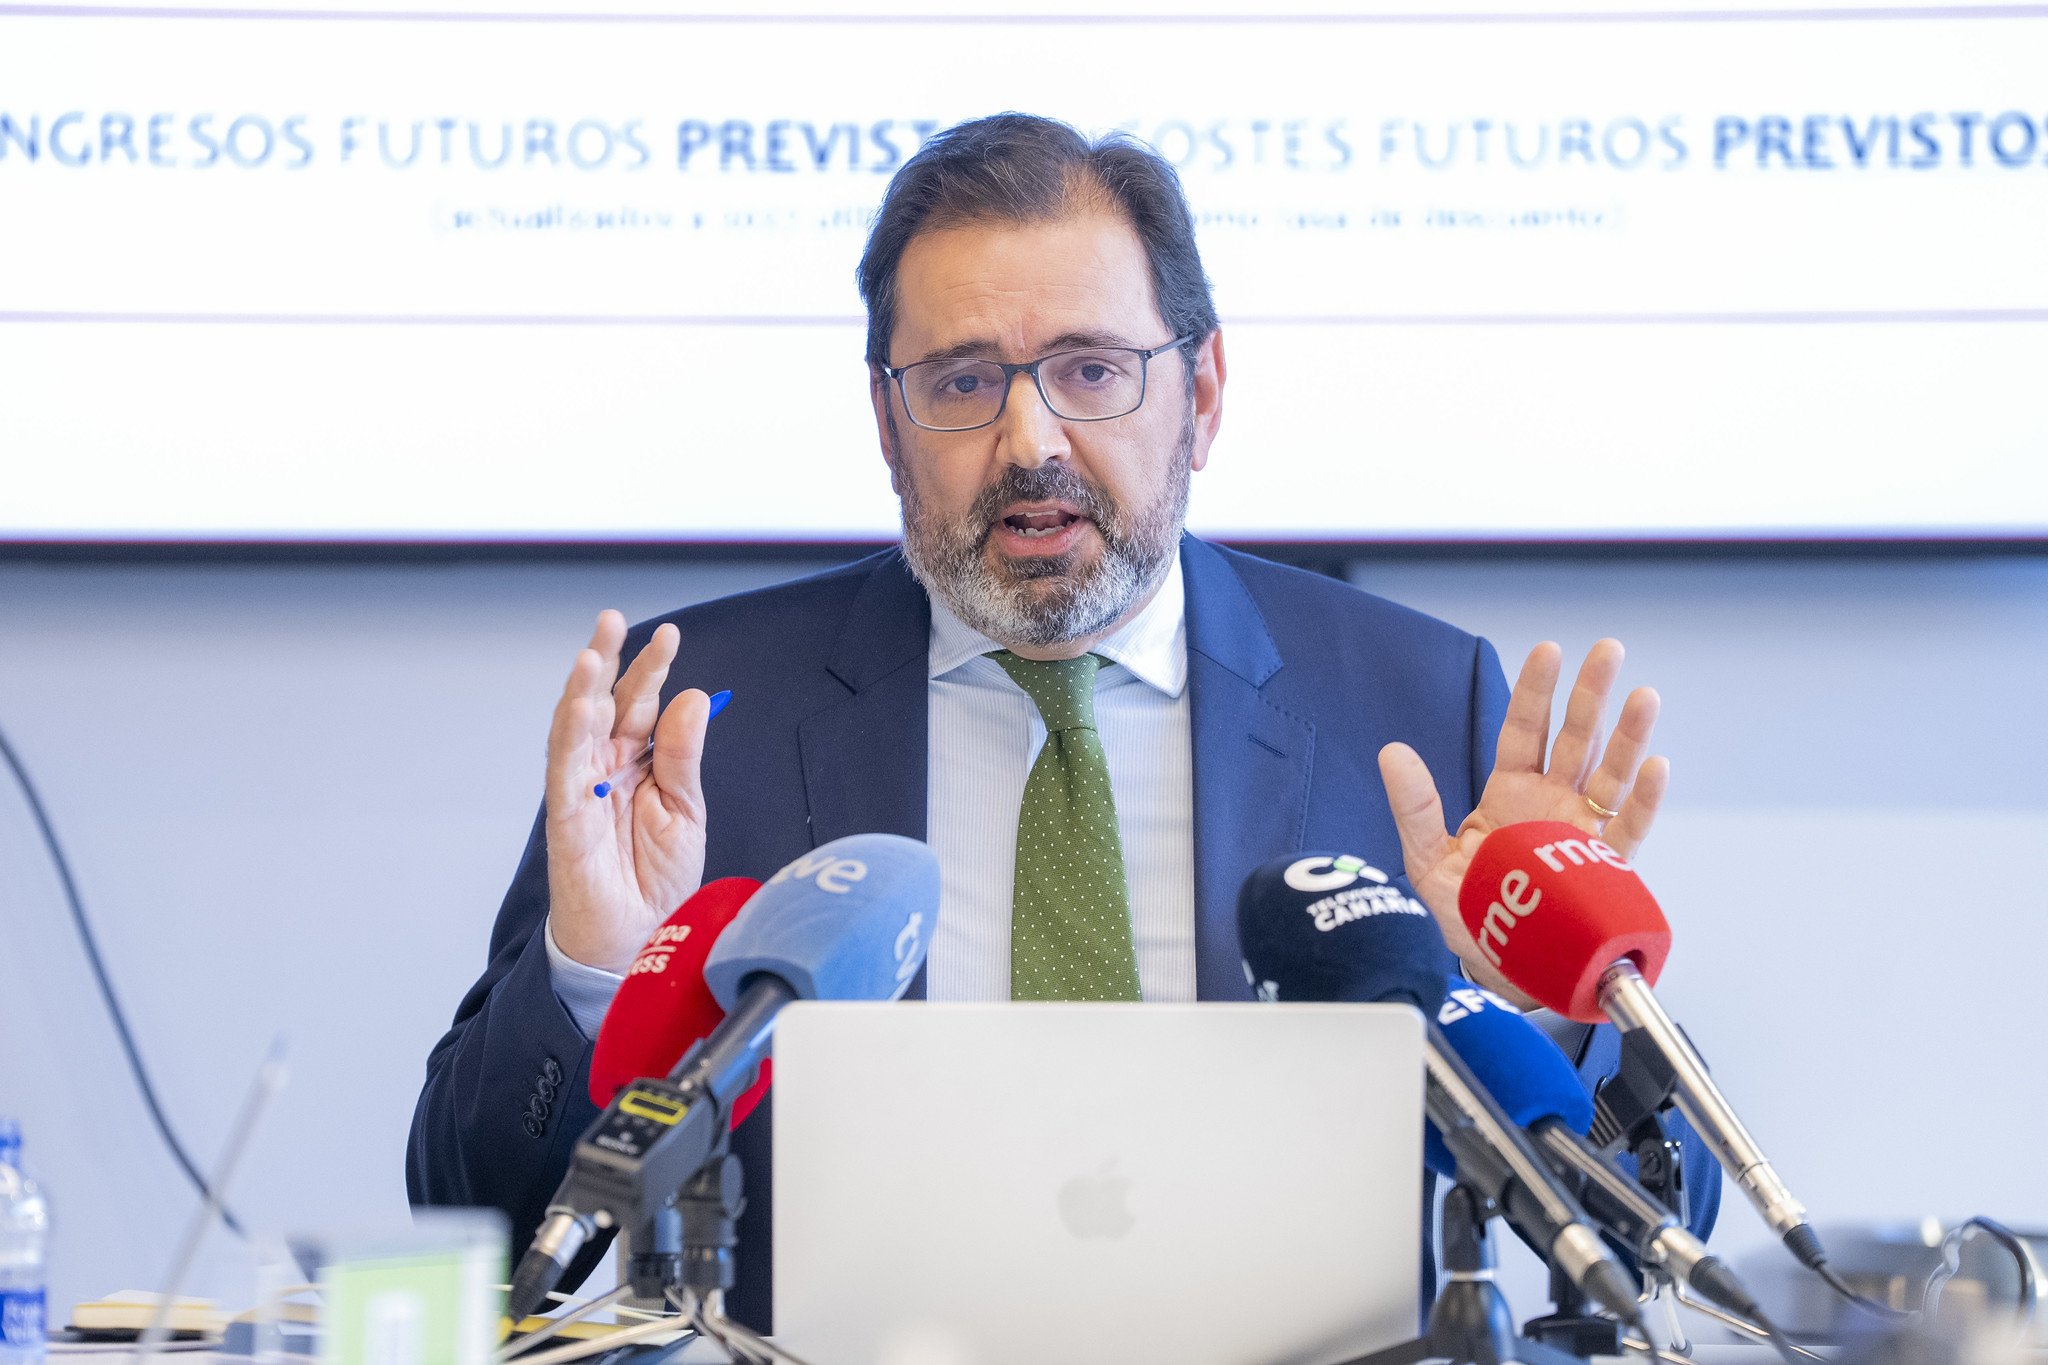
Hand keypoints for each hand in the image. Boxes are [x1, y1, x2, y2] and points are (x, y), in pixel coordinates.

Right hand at [544, 611, 710, 972]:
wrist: (641, 940)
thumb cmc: (657, 879)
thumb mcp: (687, 810)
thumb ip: (683, 755)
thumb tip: (692, 698)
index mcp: (638, 761)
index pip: (642, 704)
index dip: (652, 669)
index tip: (669, 636)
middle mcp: (606, 767)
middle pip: (604, 704)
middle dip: (608, 661)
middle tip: (613, 620)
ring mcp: (583, 788)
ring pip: (574, 728)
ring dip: (581, 689)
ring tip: (592, 654)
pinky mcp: (566, 817)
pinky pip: (563, 770)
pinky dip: (569, 737)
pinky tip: (579, 707)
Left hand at [1378, 639, 1667, 1005]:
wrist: (1496, 970)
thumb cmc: (1466, 913)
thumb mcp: (1428, 860)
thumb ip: (1415, 807)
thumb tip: (1392, 753)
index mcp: (1510, 794)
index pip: (1524, 731)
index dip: (1536, 692)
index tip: (1549, 650)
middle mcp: (1552, 804)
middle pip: (1575, 739)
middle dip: (1591, 694)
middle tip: (1608, 649)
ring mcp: (1582, 833)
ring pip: (1610, 775)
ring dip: (1628, 737)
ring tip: (1644, 696)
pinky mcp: (1605, 869)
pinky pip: (1628, 830)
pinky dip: (1644, 800)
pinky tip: (1655, 767)